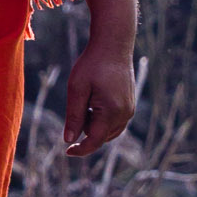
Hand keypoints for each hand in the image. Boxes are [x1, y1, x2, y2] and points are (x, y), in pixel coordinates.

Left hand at [63, 38, 137, 157]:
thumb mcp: (77, 89)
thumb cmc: (92, 64)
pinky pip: (114, 121)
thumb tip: (69, 139)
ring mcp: (129, 110)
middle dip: (86, 129)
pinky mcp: (130, 105)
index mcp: (111, 112)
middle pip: (101, 136)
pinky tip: (94, 98)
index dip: (80, 149)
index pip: (95, 141)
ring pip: (108, 130)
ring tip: (87, 98)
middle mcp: (124, 114)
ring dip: (94, 124)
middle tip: (79, 102)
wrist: (113, 45)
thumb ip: (74, 116)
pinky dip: (102, 118)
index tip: (67, 151)